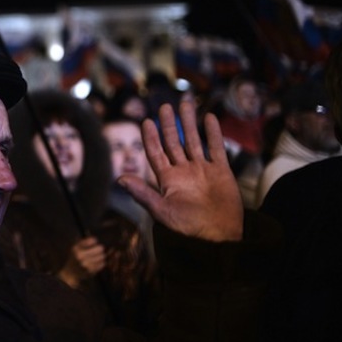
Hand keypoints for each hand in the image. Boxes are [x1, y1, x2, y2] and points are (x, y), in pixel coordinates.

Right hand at [57, 236, 104, 288]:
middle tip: (99, 250)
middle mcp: (80, 255)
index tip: (93, 244)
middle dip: (100, 249)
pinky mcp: (90, 270)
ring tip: (97, 257)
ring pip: (102, 256)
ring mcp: (85, 263)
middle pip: (100, 248)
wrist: (71, 272)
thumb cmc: (75, 257)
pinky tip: (97, 263)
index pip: (93, 240)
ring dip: (101, 256)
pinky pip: (102, 264)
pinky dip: (101, 263)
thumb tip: (95, 239)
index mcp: (76, 248)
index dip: (94, 241)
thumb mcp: (76, 247)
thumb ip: (84, 241)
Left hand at [119, 101, 242, 241]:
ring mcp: (202, 171)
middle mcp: (184, 172)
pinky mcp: (221, 173)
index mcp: (168, 180)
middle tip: (165, 106)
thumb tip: (120, 179)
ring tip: (186, 103)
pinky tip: (209, 118)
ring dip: (190, 123)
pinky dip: (213, 134)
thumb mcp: (161, 210)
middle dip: (169, 125)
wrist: (218, 238)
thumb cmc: (187, 228)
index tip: (146, 121)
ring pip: (194, 141)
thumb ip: (142, 193)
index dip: (150, 137)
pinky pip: (216, 149)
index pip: (156, 153)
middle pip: (174, 142)